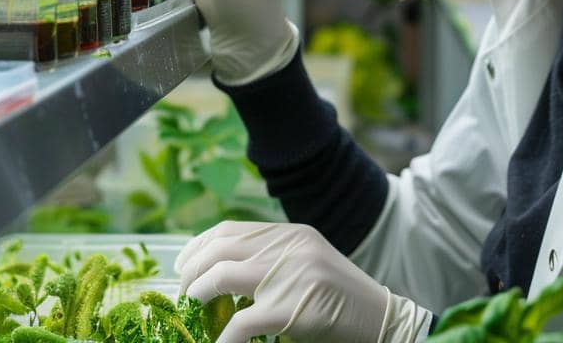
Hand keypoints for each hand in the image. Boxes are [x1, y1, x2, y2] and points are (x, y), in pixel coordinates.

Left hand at [176, 222, 433, 342]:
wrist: (380, 320)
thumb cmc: (341, 299)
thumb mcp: (307, 264)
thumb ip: (272, 259)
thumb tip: (221, 271)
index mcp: (291, 234)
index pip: (230, 230)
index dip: (199, 246)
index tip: (183, 263)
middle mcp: (288, 248)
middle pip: (220, 250)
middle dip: (192, 270)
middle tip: (183, 290)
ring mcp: (288, 277)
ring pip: (221, 276)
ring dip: (197, 293)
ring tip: (190, 306)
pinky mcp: (290, 310)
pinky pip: (239, 323)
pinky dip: (222, 337)